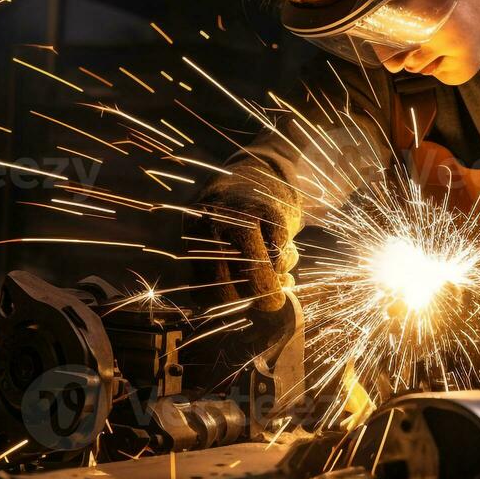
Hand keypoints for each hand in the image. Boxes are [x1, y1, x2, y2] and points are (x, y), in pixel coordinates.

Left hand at [190, 161, 302, 311]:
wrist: (262, 170)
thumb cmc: (241, 217)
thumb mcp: (220, 238)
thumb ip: (224, 271)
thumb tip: (248, 308)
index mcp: (193, 237)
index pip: (205, 289)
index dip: (231, 302)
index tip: (248, 303)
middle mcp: (211, 225)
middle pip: (233, 283)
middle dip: (261, 299)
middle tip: (277, 300)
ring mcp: (241, 215)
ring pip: (261, 269)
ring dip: (280, 277)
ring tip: (283, 270)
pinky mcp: (270, 209)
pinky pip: (281, 249)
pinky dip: (286, 255)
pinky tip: (285, 247)